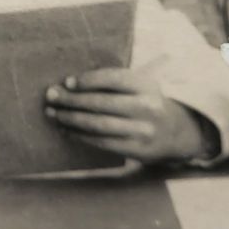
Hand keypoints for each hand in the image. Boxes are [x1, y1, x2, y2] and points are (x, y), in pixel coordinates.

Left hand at [43, 68, 209, 164]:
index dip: (88, 80)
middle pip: (101, 102)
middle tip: (51, 97)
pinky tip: (66, 130)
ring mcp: (142, 130)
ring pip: (99, 125)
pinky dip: (80, 136)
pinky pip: (102, 142)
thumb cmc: (145, 103)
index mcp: (146, 85)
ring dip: (71, 119)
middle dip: (72, 100)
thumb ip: (112, 83)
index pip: (113, 78)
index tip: (68, 82)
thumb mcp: (139, 86)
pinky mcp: (137, 149)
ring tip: (53, 114)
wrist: (177, 132)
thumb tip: (68, 84)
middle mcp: (146, 107)